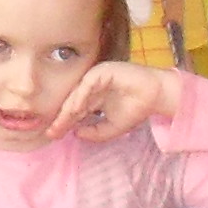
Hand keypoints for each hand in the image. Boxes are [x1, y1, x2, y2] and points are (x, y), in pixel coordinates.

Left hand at [49, 58, 182, 140]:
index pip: (73, 112)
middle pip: (71, 103)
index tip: (53, 136)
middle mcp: (90, 88)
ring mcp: (95, 78)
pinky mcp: (102, 71)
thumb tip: (76, 134)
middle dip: (61, 118)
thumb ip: (96, 133)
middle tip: (52, 131)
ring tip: (61, 122)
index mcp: (91, 99)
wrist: (155, 95)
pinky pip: (87, 84)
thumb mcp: (112, 128)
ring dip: (68, 109)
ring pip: (77, 94)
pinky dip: (81, 96)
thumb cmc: (136, 109)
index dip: (63, 123)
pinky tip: (76, 109)